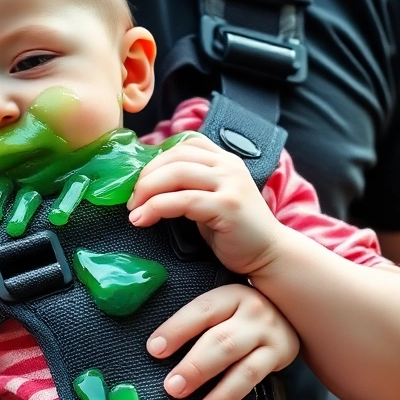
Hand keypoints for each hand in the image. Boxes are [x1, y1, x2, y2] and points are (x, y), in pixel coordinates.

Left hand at [127, 135, 283, 276]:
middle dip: (145, 176)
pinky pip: (182, 200)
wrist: (269, 254)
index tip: (138, 181)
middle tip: (130, 199)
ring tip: (133, 210)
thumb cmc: (234, 230)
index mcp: (223, 159)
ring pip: (176, 174)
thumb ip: (189, 183)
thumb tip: (148, 180)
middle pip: (174, 157)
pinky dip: (156, 208)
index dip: (155, 160)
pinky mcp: (227, 206)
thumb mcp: (210, 197)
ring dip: (146, 191)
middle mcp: (228, 165)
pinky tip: (142, 219)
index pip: (182, 145)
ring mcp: (230, 184)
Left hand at [146, 283, 298, 399]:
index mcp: (229, 295)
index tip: (154, 349)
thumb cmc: (242, 315)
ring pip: (238, 362)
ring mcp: (268, 332)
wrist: (290, 313)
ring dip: (214, 388)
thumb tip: (156, 348)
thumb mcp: (224, 307)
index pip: (200, 310)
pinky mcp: (281, 353)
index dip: (176, 330)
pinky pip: (252, 379)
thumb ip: (199, 321)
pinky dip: (229, 398)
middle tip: (172, 387)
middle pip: (219, 340)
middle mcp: (251, 310)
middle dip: (194, 366)